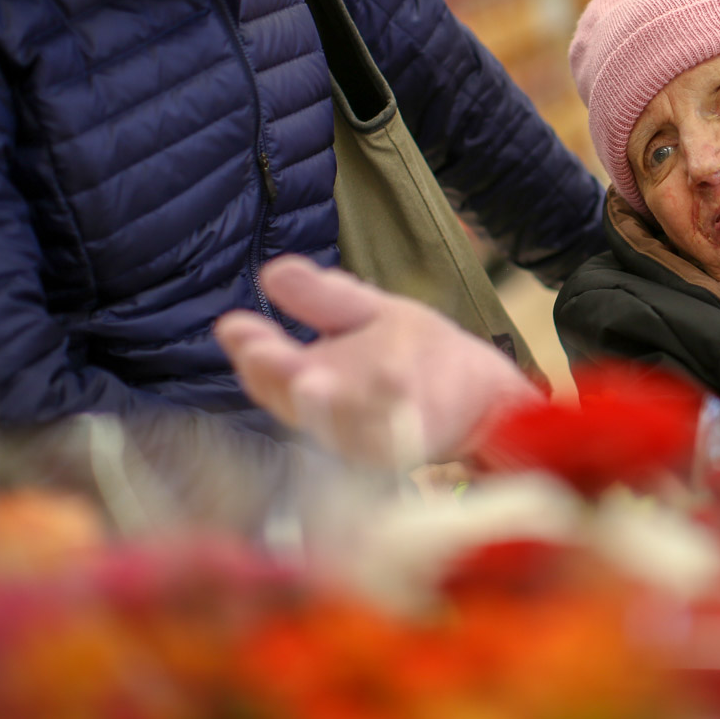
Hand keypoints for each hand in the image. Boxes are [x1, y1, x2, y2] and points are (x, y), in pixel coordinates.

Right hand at [213, 255, 540, 464]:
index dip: (249, 352)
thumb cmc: (415, 355)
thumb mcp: (366, 314)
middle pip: (297, 403)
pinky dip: (390, 419)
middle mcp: (333, 417)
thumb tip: (273, 270)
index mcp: (312, 382)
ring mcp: (372, 438)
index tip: (235, 327)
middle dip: (281, 381)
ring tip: (314, 379)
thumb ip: (323, 298)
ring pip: (341, 426)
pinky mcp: (414, 448)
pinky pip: (396, 439)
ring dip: (327, 406)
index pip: (267, 371)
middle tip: (271, 358)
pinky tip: (391, 389)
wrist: (484, 392)